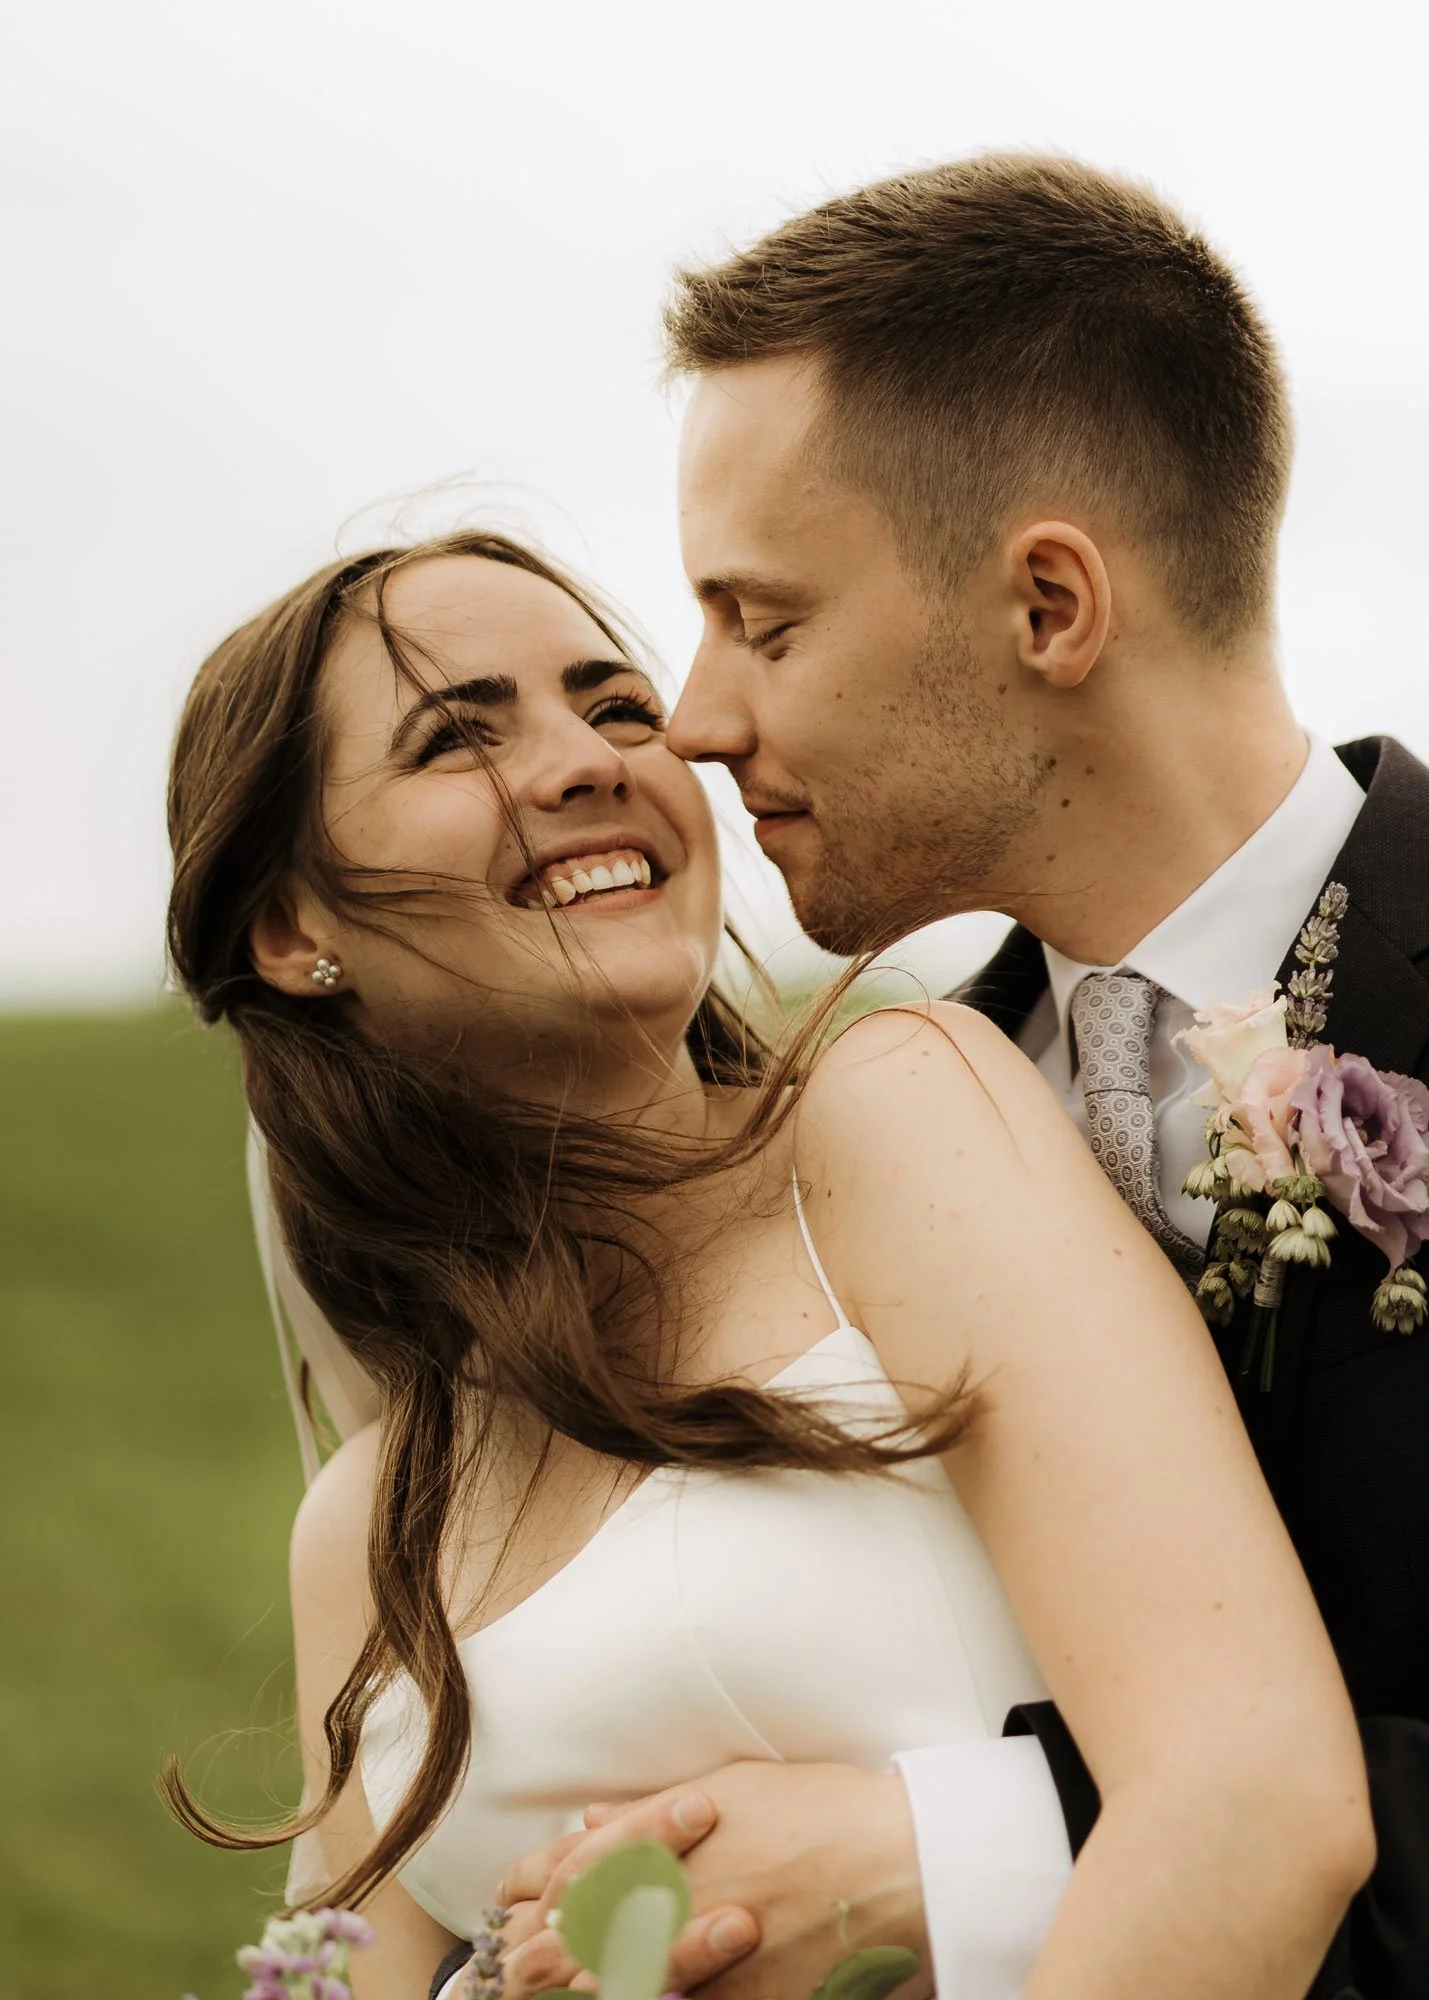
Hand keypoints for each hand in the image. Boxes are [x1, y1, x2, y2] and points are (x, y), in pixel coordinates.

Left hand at [498, 1762, 929, 1999]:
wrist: (903, 1861)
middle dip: (537, 1953)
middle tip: (511, 1967)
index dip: (533, 1891)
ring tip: (550, 1992)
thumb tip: (591, 1818)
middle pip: (580, 1936)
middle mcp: (679, 1894)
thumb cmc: (827, 1809)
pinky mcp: (748, 1997)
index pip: (575, 1870)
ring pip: (620, 1980)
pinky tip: (637, 1999)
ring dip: (582, 1986)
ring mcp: (709, 1952)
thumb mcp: (738, 1786)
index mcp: (671, 1839)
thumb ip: (655, 1811)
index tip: (510, 1902)